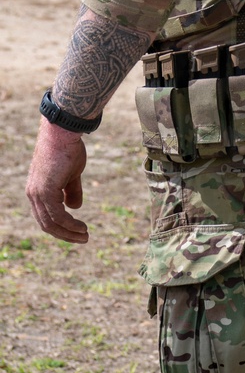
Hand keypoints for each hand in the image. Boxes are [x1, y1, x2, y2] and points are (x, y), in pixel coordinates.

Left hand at [26, 119, 89, 242]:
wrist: (63, 133)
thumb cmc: (67, 149)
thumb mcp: (71, 174)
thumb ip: (71, 190)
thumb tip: (75, 208)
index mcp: (36, 190)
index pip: (45, 216)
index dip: (60, 227)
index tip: (77, 232)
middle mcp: (33, 194)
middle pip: (46, 223)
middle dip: (65, 234)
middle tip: (82, 239)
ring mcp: (37, 193)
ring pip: (51, 222)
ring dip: (69, 232)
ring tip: (84, 236)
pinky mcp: (46, 191)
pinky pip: (57, 215)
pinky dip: (70, 225)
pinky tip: (81, 228)